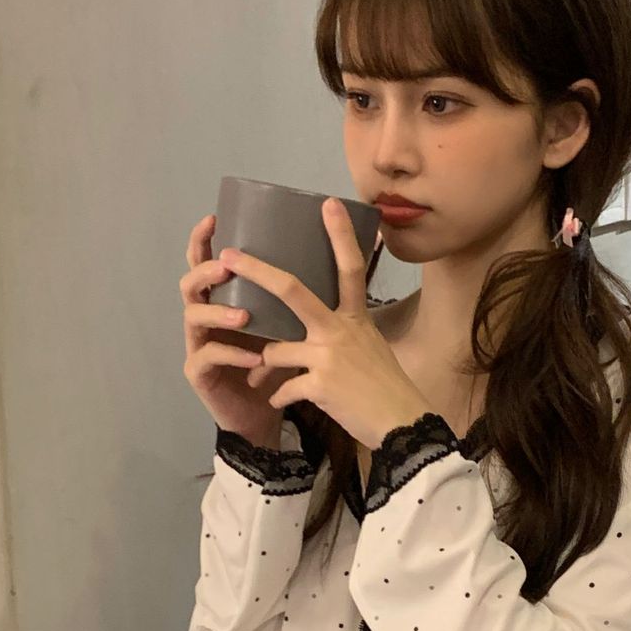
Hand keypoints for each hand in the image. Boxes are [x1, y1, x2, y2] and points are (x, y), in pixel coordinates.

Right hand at [179, 212, 284, 446]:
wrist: (267, 413)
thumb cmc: (279, 365)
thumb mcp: (290, 324)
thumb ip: (298, 295)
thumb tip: (335, 253)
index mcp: (223, 299)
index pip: (206, 262)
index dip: (204, 240)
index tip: (214, 218)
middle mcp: (205, 317)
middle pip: (190, 283)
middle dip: (205, 270)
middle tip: (227, 265)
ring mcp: (198, 344)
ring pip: (194, 317)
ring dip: (219, 312)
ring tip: (244, 315)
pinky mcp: (199, 374)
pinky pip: (209, 357)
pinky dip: (233, 354)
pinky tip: (255, 356)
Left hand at [218, 199, 431, 449]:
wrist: (401, 426)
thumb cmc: (386, 387)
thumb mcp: (371, 346)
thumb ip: (346, 329)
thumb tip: (326, 323)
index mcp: (355, 318)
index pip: (350, 268)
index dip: (339, 235)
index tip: (327, 204)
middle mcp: (339, 331)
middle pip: (291, 290)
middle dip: (257, 271)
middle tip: (229, 255)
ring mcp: (329, 357)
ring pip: (274, 351)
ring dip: (262, 366)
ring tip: (259, 379)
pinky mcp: (320, 386)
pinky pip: (283, 388)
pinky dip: (277, 398)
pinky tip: (278, 403)